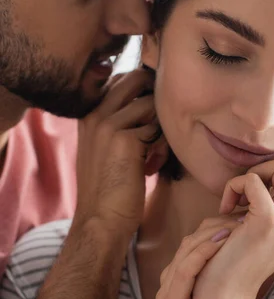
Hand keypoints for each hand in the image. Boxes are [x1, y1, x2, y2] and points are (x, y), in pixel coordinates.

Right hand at [74, 68, 167, 243]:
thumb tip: (149, 100)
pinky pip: (158, 127)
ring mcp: (109, 124)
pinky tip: (151, 165)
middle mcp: (95, 113)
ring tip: (153, 153)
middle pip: (136, 78)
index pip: (121, 78)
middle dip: (155, 97)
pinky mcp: (126, 139)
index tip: (148, 116)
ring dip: (160, 126)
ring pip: (151, 104)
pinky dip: (161, 145)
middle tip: (156, 126)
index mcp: (88, 114)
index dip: (142, 90)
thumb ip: (118, 121)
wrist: (101, 220)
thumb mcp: (104, 147)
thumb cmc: (109, 187)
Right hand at [155, 216, 241, 298]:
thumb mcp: (223, 289)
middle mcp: (171, 278)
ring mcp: (167, 292)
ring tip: (236, 226)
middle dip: (217, 225)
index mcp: (181, 271)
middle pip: (190, 239)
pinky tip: (221, 243)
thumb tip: (253, 237)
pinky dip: (202, 253)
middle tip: (243, 216)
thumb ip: (229, 265)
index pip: (196, 237)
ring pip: (186, 250)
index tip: (245, 216)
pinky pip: (184, 272)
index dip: (219, 223)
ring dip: (212, 235)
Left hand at [192, 149, 273, 298]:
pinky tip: (226, 208)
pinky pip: (252, 179)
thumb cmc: (240, 251)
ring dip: (255, 173)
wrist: (226, 292)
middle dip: (268, 166)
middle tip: (248, 192)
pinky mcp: (269, 222)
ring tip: (240, 198)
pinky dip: (234, 186)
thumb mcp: (271, 222)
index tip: (261, 189)